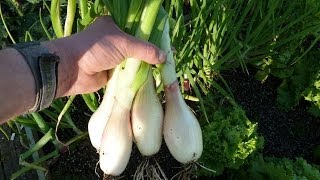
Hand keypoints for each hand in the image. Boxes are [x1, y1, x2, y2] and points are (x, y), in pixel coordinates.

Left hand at [44, 16, 165, 97]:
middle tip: (167, 57)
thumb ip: (145, 49)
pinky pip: (128, 75)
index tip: (165, 41)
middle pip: (137, 46)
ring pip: (133, 61)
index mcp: (114, 25)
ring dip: (145, 66)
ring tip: (163, 69)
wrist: (72, 70)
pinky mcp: (111, 73)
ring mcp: (113, 58)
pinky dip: (137, 77)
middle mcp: (114, 40)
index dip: (152, 34)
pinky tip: (151, 79)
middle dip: (150, 52)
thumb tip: (164, 56)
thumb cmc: (96, 49)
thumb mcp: (123, 43)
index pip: (137, 28)